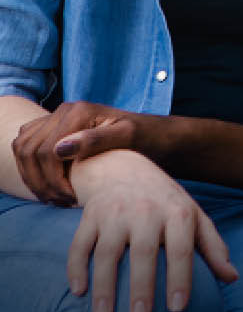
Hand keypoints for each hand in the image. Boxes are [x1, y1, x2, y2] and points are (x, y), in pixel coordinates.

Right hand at [12, 101, 148, 204]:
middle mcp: (64, 109)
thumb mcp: (127, 137)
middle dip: (41, 182)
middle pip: (30, 151)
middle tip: (62, 202)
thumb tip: (59, 149)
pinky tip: (48, 185)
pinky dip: (30, 168)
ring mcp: (56, 117)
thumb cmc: (143, 136)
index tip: (71, 198)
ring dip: (32, 177)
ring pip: (23, 150)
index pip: (47, 151)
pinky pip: (26, 146)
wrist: (151, 133)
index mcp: (79, 110)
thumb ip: (96, 140)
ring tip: (55, 197)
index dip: (53, 180)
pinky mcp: (53, 127)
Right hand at [67, 150, 237, 311]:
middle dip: (142, 286)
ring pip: (107, 252)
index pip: (181, 248)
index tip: (178, 309)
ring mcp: (115, 212)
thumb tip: (232, 278)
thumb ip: (212, 247)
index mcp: (177, 212)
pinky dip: (77, 268)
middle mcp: (146, 210)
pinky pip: (80, 246)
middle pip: (143, 252)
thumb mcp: (193, 217)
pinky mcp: (90, 216)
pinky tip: (80, 291)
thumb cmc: (166, 202)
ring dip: (104, 286)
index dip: (181, 277)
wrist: (125, 168)